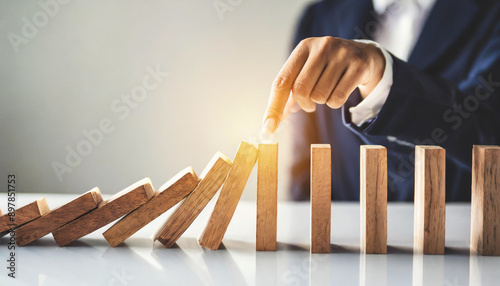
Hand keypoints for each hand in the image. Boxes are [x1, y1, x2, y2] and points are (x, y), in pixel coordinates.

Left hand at [262, 36, 384, 133]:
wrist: (366, 56)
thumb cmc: (328, 68)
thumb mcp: (308, 71)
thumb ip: (289, 91)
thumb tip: (272, 120)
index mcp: (304, 47)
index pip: (282, 81)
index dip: (274, 107)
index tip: (268, 128)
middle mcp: (322, 46)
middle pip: (300, 89)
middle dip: (303, 104)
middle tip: (309, 105)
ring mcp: (342, 54)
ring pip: (320, 96)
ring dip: (321, 102)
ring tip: (328, 92)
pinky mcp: (358, 66)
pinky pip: (337, 99)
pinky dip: (335, 103)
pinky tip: (340, 91)